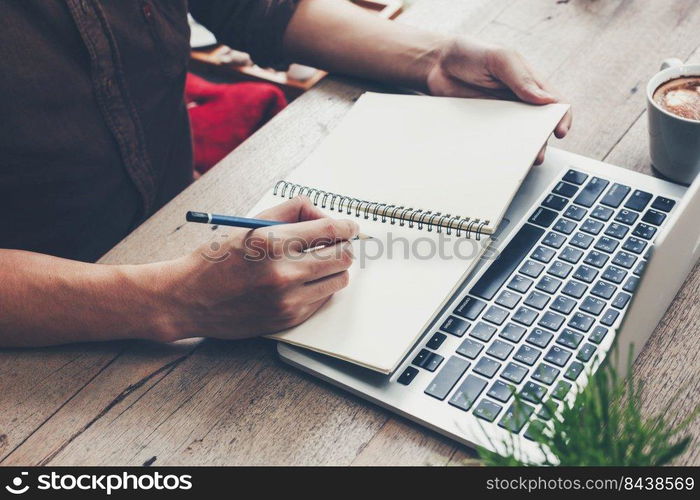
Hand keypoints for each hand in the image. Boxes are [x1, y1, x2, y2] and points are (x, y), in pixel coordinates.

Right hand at [153, 197, 357, 340]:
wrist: (188, 299)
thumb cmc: (217, 259)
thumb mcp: (249, 224)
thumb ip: (291, 212)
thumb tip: (324, 214)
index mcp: (270, 242)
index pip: (330, 230)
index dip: (347, 226)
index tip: (349, 227)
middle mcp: (281, 274)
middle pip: (342, 257)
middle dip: (343, 247)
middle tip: (333, 244)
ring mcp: (286, 301)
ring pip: (338, 280)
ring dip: (333, 269)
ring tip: (314, 263)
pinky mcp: (288, 320)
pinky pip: (322, 300)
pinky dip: (318, 288)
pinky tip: (298, 282)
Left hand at [426, 37, 572, 163]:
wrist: (437, 65)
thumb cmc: (471, 54)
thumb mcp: (499, 59)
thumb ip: (521, 78)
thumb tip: (546, 100)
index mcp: (529, 83)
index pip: (555, 103)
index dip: (562, 117)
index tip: (560, 130)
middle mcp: (519, 102)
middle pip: (538, 126)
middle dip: (541, 141)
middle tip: (537, 152)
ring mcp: (501, 116)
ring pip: (517, 138)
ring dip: (520, 150)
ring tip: (519, 160)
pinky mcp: (483, 127)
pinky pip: (494, 142)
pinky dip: (498, 151)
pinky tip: (496, 157)